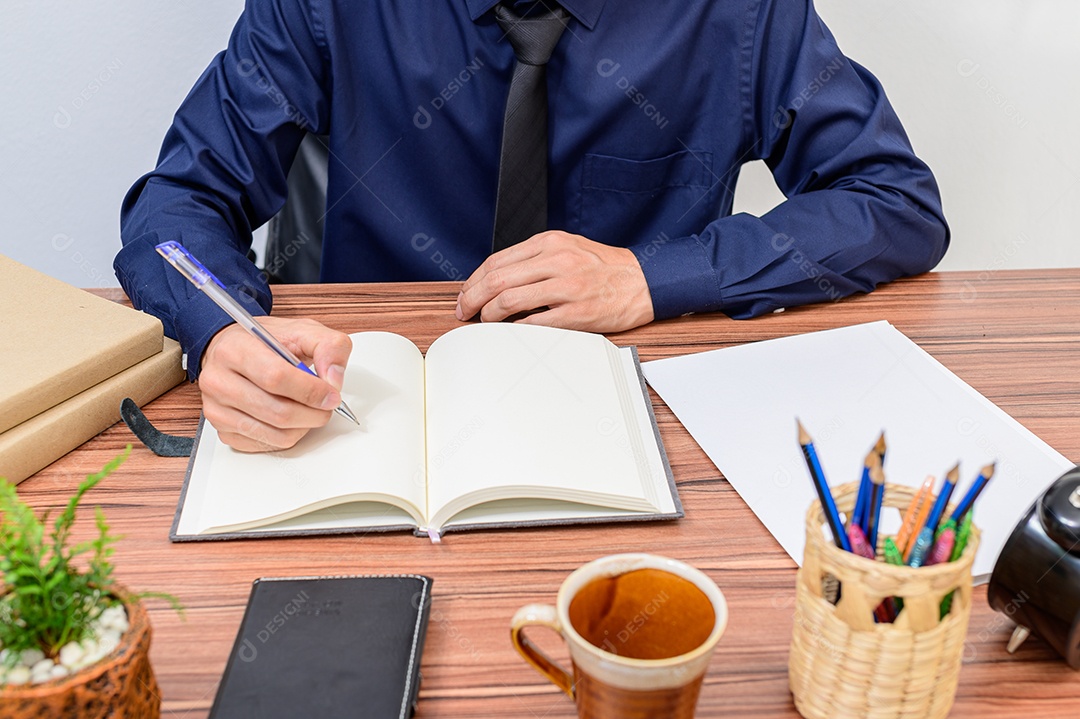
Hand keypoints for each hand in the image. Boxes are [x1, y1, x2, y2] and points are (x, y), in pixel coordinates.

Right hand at [198, 316, 352, 451]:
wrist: (233, 351)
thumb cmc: (264, 342)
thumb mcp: (302, 330)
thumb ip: (328, 346)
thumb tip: (334, 379)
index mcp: (235, 350)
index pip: (276, 378)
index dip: (311, 391)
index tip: (331, 394)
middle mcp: (218, 381)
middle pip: (278, 412)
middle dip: (314, 413)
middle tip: (327, 405)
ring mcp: (217, 409)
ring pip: (275, 433)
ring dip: (304, 426)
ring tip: (310, 409)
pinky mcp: (222, 430)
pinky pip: (266, 444)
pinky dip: (288, 435)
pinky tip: (291, 417)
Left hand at [455, 231, 654, 331]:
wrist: (644, 281)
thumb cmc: (604, 268)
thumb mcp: (567, 249)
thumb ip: (534, 260)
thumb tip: (497, 280)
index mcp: (550, 242)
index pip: (497, 261)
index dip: (473, 281)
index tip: (465, 295)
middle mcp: (557, 260)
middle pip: (498, 280)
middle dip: (473, 299)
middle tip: (464, 312)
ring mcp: (567, 286)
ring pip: (510, 300)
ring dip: (489, 315)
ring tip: (485, 322)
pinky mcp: (577, 312)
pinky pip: (535, 323)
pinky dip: (515, 328)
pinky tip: (510, 331)